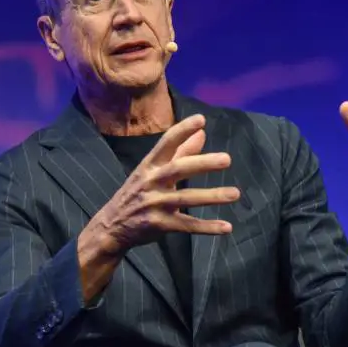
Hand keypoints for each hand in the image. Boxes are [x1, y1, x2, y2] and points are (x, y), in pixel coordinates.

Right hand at [88, 114, 237, 255]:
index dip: (182, 130)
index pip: (166, 143)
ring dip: (211, 196)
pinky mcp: (159, 225)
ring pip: (186, 199)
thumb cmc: (138, 192)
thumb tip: (203, 133)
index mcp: (149, 165)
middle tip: (227, 159)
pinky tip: (227, 227)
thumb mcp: (153, 170)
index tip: (201, 119)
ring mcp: (154, 204)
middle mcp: (151, 182)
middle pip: (178, 169)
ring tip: (235, 193)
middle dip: (202, 164)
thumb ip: (180, 152)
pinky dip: (207, 227)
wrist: (112, 226)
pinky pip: (187, 225)